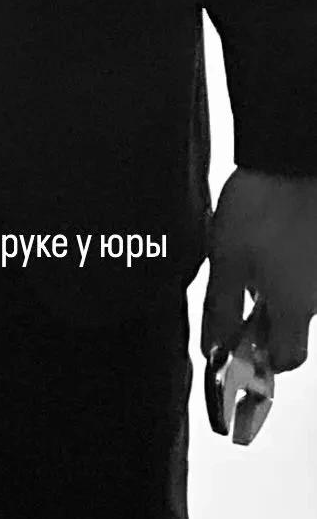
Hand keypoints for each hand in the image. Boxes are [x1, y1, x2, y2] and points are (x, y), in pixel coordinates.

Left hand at [202, 168, 316, 371]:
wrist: (291, 157)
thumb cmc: (260, 207)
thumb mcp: (225, 262)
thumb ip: (220, 311)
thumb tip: (212, 351)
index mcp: (294, 307)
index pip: (288, 360)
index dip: (262, 360)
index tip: (239, 346)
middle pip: (295, 326)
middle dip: (265, 319)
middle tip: (239, 291)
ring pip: (303, 295)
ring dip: (278, 288)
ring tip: (252, 255)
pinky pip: (310, 269)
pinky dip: (292, 265)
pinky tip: (273, 238)